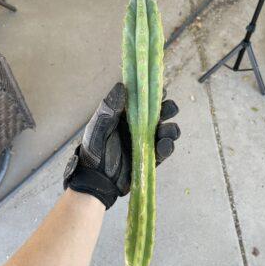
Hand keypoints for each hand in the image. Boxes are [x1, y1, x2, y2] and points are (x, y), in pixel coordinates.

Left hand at [64, 83, 179, 208]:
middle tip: (168, 110)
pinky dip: (168, 145)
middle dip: (168, 109)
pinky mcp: (151, 157)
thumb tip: (122, 85)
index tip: (160, 91)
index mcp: (127, 116)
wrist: (96, 179)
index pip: (144, 102)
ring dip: (170, 128)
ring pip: (167, 130)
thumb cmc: (94, 150)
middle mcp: (139, 127)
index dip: (154, 95)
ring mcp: (146, 142)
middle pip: (160, 114)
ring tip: (164, 131)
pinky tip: (164, 144)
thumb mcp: (98, 127)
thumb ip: (110, 108)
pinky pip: (165, 150)